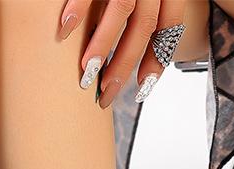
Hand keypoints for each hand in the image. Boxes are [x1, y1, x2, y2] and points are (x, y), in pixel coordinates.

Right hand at [59, 0, 186, 106]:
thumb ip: (143, 15)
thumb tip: (132, 54)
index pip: (168, 29)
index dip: (157, 62)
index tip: (142, 91)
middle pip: (143, 27)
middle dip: (124, 64)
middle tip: (106, 93)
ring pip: (121, 11)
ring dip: (103, 46)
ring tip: (87, 73)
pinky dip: (77, 11)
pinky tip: (65, 32)